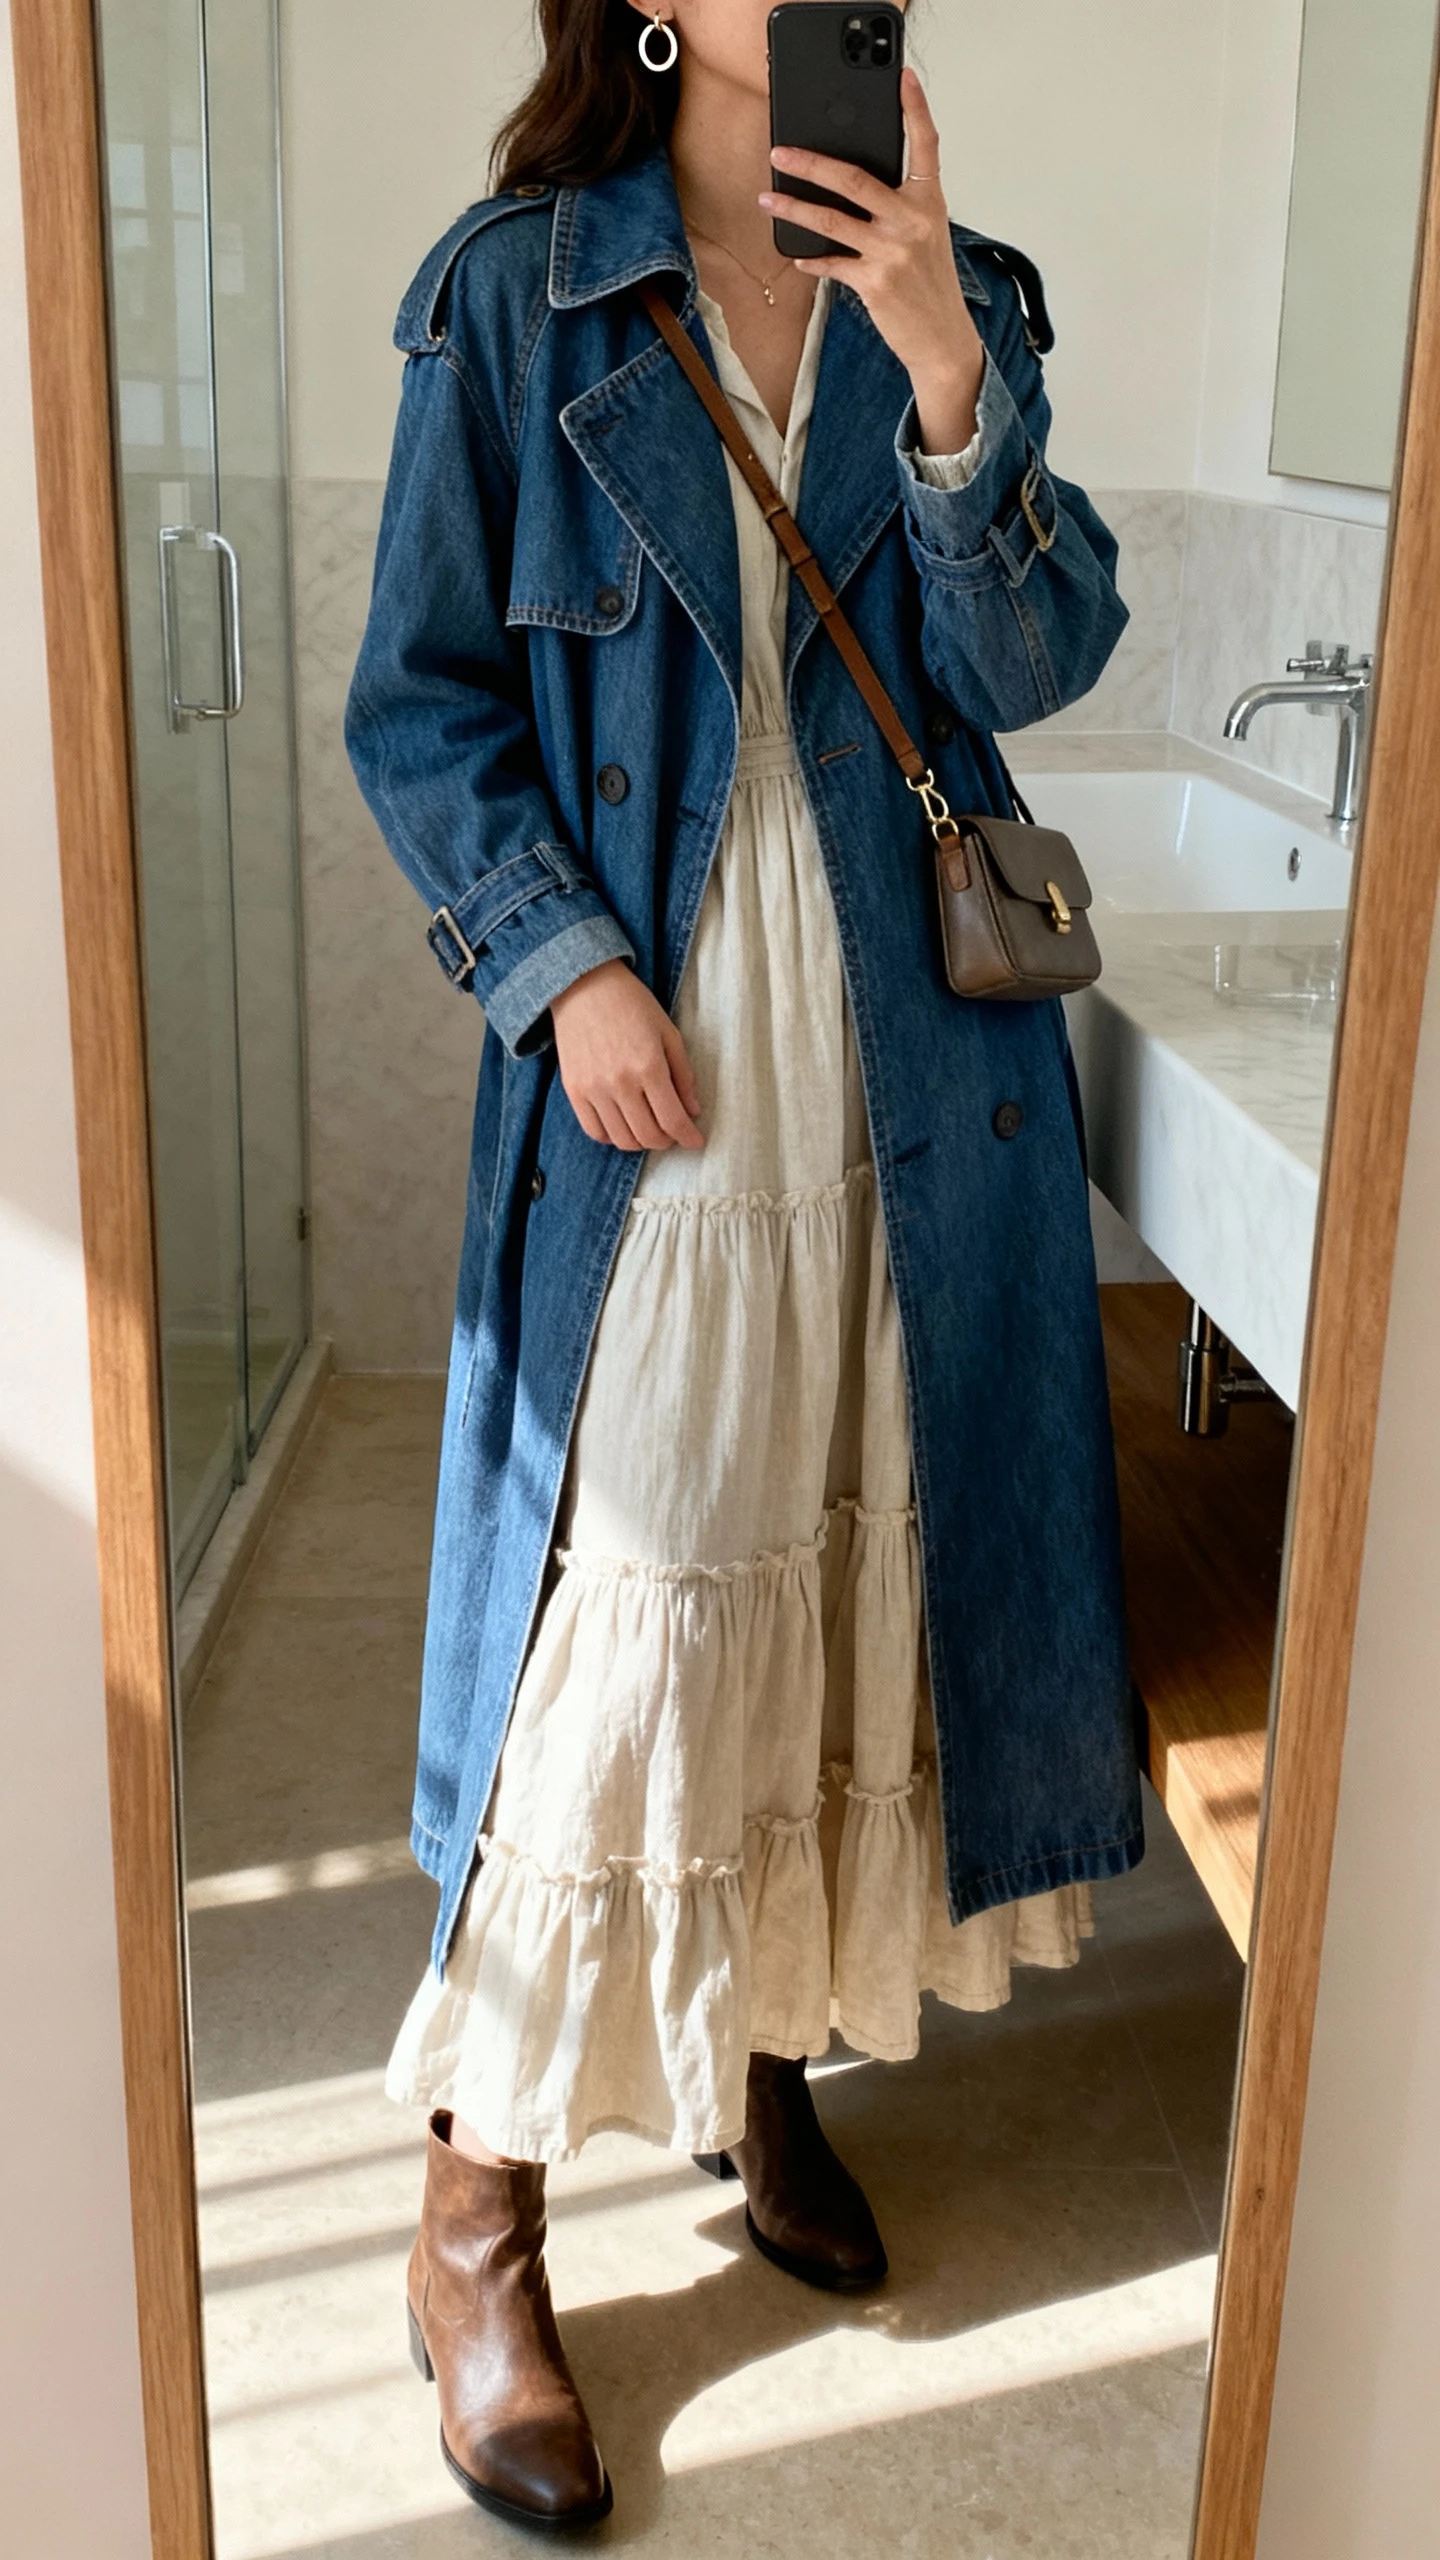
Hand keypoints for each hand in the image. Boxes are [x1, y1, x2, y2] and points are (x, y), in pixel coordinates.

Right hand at [551, 959, 704, 1151]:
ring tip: (648, 1128)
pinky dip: (612, 1137)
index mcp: (649, 1066)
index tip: (695, 1141)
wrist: (585, 987)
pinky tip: (622, 1126)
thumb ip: (683, 1075)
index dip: (688, 1137)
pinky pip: (594, 1131)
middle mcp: (621, 1083)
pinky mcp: (574, 1091)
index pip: (673, 1120)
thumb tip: (693, 1111)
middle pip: (648, 1136)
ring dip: (641, 1142)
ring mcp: (594, 1089)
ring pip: (622, 1139)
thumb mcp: (668, 1033)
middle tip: (672, 1132)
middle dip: (666, 1141)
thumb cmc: (632, 1005)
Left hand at [761, 69, 984, 456]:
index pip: (925, 144)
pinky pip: (832, 263)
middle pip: (854, 178)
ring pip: (831, 220)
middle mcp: (911, 220)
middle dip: (811, 163)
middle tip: (781, 152)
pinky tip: (797, 254)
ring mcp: (892, 251)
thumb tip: (850, 188)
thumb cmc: (930, 286)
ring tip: (767, 197)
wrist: (943, 339)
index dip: (915, 108)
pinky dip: (812, 258)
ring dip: (793, 207)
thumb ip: (898, 207)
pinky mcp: (874, 281)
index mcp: (928, 202)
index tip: (904, 78)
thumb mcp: (926, 236)